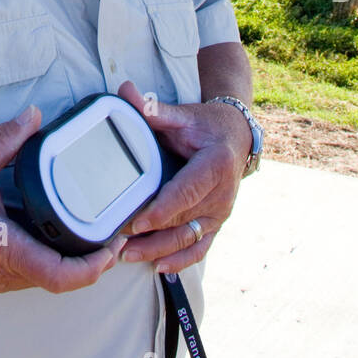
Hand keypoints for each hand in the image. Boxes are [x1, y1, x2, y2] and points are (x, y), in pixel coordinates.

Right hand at [0, 105, 124, 293]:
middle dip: (93, 262)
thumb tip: (35, 116)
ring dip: (74, 262)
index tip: (113, 246)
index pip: (60, 275)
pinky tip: (60, 232)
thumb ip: (7, 139)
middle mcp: (3, 272)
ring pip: (47, 278)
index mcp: (1, 248)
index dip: (94, 267)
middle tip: (114, 232)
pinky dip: (52, 258)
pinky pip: (32, 273)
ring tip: (96, 231)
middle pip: (62, 280)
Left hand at [116, 80, 250, 272]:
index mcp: (215, 164)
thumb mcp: (184, 115)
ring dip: (160, 251)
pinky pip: (200, 247)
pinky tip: (159, 266)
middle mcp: (222, 193)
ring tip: (130, 256)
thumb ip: (154, 109)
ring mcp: (221, 212)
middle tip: (120, 244)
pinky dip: (181, 259)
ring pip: (189, 238)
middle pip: (184, 221)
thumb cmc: (207, 125)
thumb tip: (125, 91)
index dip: (162, 210)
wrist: (237, 136)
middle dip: (152, 235)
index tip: (137, 222)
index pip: (186, 192)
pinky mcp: (217, 223)